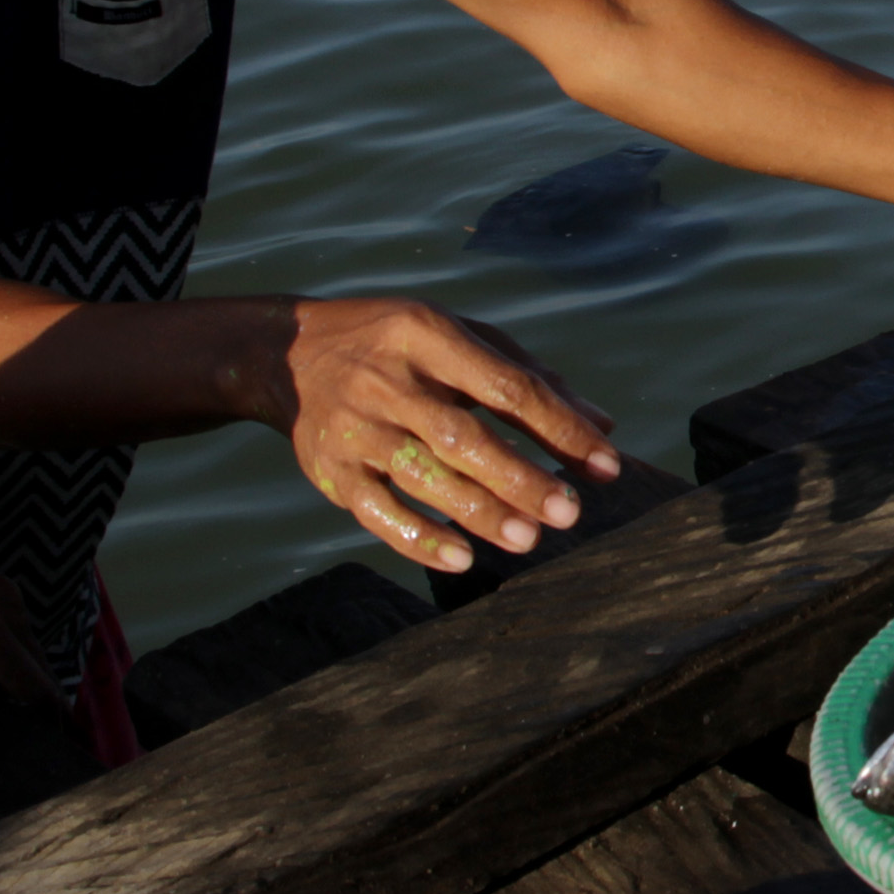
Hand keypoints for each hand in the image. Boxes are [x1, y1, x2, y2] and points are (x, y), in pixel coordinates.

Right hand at [247, 297, 621, 572]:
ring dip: (478, 511)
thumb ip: (530, 378)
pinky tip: (463, 558)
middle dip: (520, 478)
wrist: (288, 353)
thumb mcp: (458, 337)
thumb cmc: (397, 346)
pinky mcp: (330, 468)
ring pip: (422, 475)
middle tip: (569, 514)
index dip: (559, 428)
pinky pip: (377, 510)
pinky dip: (419, 538)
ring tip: (528, 540)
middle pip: (462, 436)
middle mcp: (389, 380)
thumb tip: (602, 427)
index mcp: (428, 336)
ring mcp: (357, 426)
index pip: (506, 387)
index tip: (605, 466)